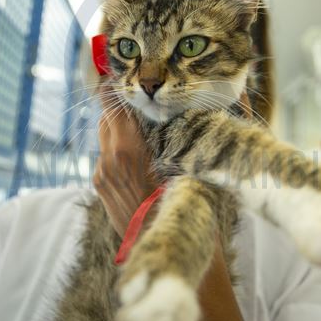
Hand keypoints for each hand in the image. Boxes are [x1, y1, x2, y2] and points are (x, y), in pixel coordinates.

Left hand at [92, 83, 253, 237]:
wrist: (167, 244)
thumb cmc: (187, 201)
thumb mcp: (192, 158)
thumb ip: (190, 126)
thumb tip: (220, 99)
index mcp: (128, 147)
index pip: (113, 103)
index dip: (117, 86)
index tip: (124, 76)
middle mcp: (110, 157)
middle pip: (107, 116)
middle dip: (122, 108)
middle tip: (139, 100)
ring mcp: (102, 172)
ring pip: (105, 137)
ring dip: (120, 130)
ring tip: (142, 132)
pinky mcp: (100, 185)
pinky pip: (106, 157)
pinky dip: (118, 151)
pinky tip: (138, 160)